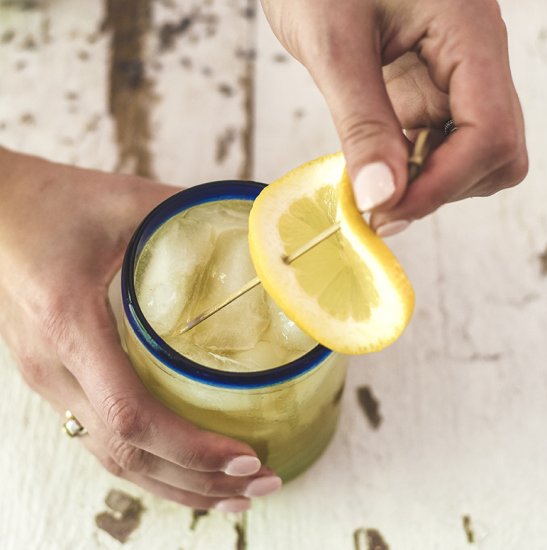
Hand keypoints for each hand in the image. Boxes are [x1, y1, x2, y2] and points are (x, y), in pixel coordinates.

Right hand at [0, 148, 280, 510]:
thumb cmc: (52, 203)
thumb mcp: (125, 201)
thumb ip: (189, 211)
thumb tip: (255, 225)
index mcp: (70, 327)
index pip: (131, 417)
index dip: (191, 449)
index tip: (246, 457)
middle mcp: (53, 369)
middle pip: (126, 455)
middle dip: (198, 482)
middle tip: (262, 483)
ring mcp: (48, 381)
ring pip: (111, 459)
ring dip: (175, 484)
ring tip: (232, 494)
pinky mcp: (53, 378)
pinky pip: (100, 438)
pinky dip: (147, 463)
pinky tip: (182, 468)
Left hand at [261, 0, 527, 234]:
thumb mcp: (335, 45)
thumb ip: (363, 123)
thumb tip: (382, 197)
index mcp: (468, 33)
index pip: (490, 133)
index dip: (443, 185)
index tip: (386, 209)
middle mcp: (473, 59)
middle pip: (495, 153)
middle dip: (441, 187)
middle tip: (379, 199)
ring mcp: (452, 78)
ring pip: (472, 157)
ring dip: (426, 182)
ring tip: (371, 179)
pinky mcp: (426, 91)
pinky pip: (438, 145)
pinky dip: (411, 169)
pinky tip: (374, 165)